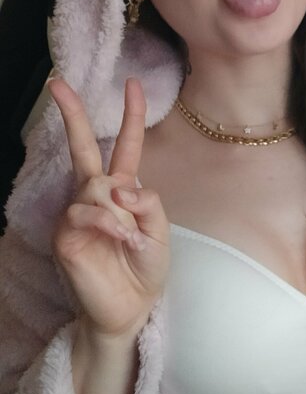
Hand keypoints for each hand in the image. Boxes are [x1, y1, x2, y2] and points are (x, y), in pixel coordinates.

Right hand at [48, 76, 169, 336]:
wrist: (130, 310)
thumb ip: (149, 204)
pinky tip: (120, 240)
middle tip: (56, 83)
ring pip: (97, 186)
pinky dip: (109, 224)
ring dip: (120, 211)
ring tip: (131, 239)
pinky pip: (86, 212)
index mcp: (122, 191)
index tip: (133, 84)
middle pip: (82, 147)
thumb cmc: (145, 271)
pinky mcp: (66, 234)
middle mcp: (96, 196)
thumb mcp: (161, 233)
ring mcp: (77, 213)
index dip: (130, 115)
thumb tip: (121, 186)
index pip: (125, 146)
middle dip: (72, 113)